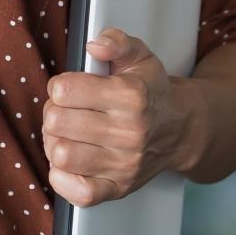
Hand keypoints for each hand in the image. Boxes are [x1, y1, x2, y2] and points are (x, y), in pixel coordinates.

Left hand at [42, 27, 189, 206]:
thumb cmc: (151, 92)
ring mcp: (124, 164)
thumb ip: (116, 42)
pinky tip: (72, 159)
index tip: (70, 89)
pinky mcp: (118, 188)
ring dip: (55, 141)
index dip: (59, 86)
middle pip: (56, 121)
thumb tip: (95, 46)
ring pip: (60, 154)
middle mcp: (129, 133)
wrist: (180, 130)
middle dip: (54, 112)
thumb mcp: (139, 56)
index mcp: (130, 96)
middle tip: (68, 111)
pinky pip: (77, 192)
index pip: (64, 90)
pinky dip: (63, 177)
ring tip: (69, 134)